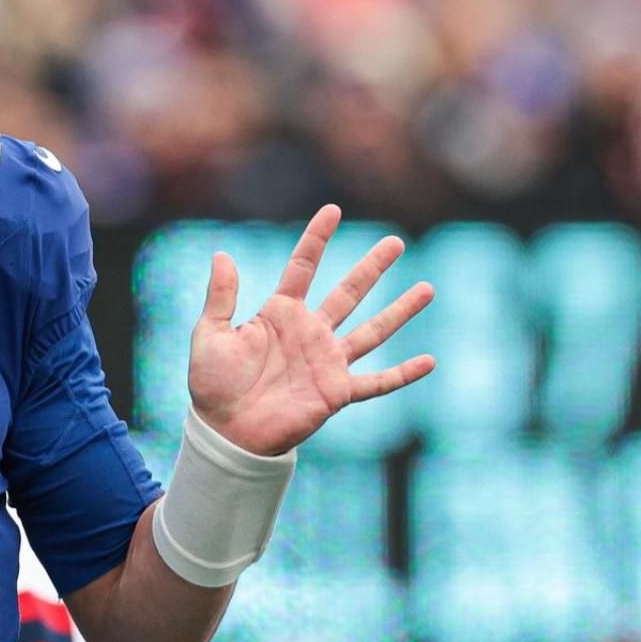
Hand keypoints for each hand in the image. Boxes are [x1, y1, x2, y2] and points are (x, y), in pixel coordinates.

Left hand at [189, 205, 435, 455]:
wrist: (225, 431)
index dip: (317, 239)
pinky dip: (403, 374)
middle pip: (349, 292)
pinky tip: (429, 361)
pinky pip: (377, 382)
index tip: (332, 210)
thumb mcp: (210, 334)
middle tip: (396, 241)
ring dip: (400, 311)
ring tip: (427, 288)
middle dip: (372, 267)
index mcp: (280, 314)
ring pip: (372, 331)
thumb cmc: (213, 384)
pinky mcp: (336, 392)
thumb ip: (221, 296)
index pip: (303, 267)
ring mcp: (327, 362)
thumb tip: (222, 253)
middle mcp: (310, 333)